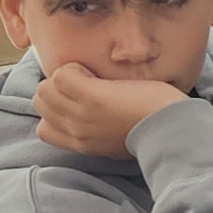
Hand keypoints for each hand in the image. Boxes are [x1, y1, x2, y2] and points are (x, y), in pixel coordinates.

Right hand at [35, 64, 187, 158]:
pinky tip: (93, 72)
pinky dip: (74, 68)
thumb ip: (95, 131)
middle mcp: (76, 132)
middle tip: (83, 83)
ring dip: (64, 76)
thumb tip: (91, 113)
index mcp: (81, 145)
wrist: (172, 133)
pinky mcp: (92, 98)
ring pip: (46, 88)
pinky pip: (61, 75)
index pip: (44, 129)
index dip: (55, 108)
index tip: (76, 100)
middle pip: (41, 102)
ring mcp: (80, 115)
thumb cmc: (153, 131)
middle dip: (56, 88)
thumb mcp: (115, 141)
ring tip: (89, 76)